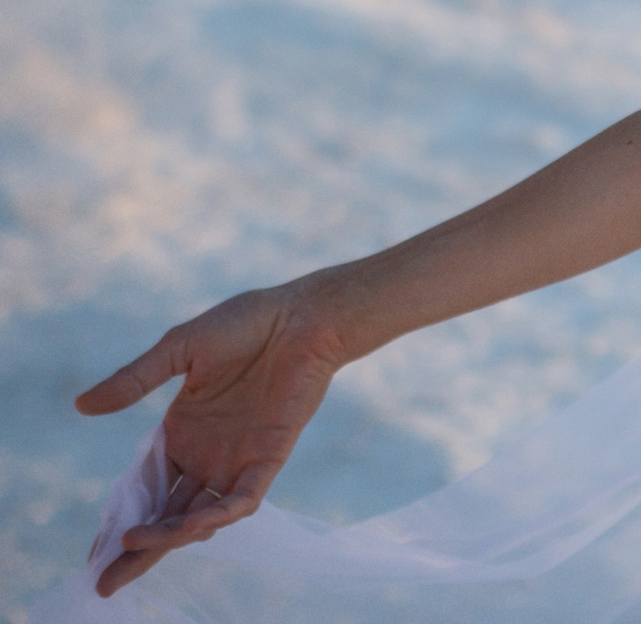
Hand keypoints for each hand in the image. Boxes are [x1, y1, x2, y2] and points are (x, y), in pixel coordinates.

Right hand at [74, 283, 347, 597]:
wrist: (302, 315)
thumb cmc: (245, 324)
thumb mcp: (179, 351)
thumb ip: (135, 380)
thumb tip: (81, 406)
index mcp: (181, 434)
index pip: (144, 491)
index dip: (120, 522)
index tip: (94, 555)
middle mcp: (206, 454)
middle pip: (166, 515)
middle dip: (137, 550)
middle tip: (104, 582)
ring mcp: (237, 458)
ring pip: (200, 515)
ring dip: (170, 536)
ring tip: (134, 546)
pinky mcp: (269, 455)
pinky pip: (243, 497)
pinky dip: (220, 515)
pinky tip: (193, 524)